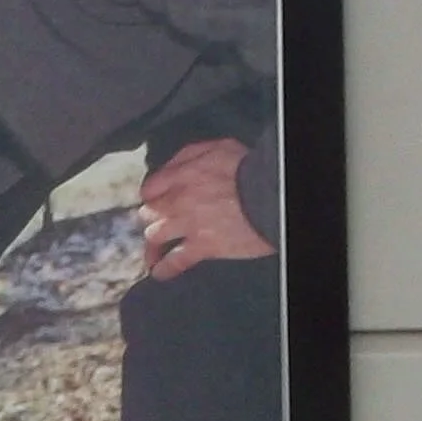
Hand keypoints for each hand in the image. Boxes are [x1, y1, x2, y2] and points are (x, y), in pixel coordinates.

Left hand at [137, 138, 274, 279]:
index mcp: (184, 174)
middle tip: (155, 224)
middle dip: (151, 218)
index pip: (151, 188)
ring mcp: (189, 224)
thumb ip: (191, 156)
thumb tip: (174, 167)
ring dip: (153, 244)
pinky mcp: (203, 246)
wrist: (272, 194)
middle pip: (149, 213)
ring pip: (155, 236)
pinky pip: (174, 261)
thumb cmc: (252, 169)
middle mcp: (180, 199)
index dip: (151, 196)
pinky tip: (159, 272)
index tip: (154, 202)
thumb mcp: (220, 148)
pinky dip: (164, 268)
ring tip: (154, 252)